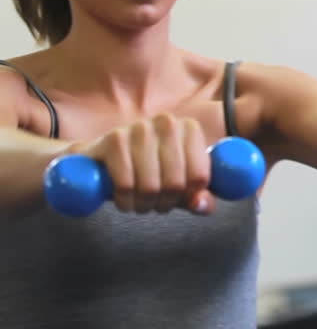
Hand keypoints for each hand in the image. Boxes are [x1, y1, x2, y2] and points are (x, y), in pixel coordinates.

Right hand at [65, 113, 214, 215]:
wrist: (103, 158)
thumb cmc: (151, 170)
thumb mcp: (181, 184)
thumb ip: (200, 197)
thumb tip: (200, 205)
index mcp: (190, 129)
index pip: (199, 177)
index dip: (188, 197)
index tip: (178, 198)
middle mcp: (167, 122)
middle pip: (175, 184)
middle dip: (165, 203)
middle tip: (156, 204)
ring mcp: (139, 128)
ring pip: (150, 187)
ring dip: (143, 204)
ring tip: (140, 202)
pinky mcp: (113, 140)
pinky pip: (125, 185)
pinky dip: (125, 201)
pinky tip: (124, 199)